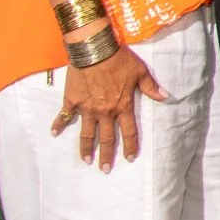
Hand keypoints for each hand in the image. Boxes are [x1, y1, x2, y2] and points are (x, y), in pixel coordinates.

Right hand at [50, 45, 167, 171]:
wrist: (94, 49)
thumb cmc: (119, 59)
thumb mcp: (140, 72)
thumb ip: (151, 87)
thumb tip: (166, 97)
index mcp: (123, 106)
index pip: (129, 132)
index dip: (130, 146)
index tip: (129, 158)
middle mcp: (105, 112)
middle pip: (106, 138)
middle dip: (106, 155)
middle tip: (105, 169)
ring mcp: (87, 108)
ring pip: (86, 134)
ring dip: (86, 149)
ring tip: (86, 161)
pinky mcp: (72, 101)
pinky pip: (64, 116)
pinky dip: (58, 125)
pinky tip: (53, 134)